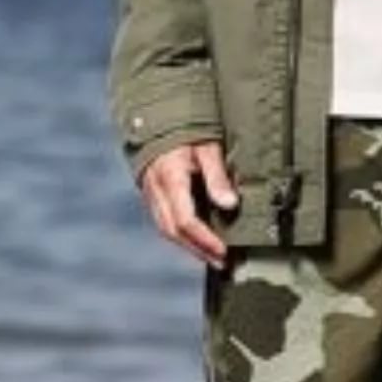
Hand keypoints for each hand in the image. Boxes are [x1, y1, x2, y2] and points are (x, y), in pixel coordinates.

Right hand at [138, 140, 237, 268]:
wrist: (158, 119)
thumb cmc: (187, 130)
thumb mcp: (208, 148)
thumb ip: (217, 176)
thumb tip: (230, 205)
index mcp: (170, 179)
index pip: (185, 220)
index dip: (205, 239)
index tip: (224, 251)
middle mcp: (156, 191)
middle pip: (174, 231)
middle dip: (198, 250)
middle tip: (222, 262)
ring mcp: (151, 195)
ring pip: (167, 230)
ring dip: (190, 247)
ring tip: (214, 258)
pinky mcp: (152, 196)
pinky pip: (165, 222)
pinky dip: (182, 236)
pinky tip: (199, 242)